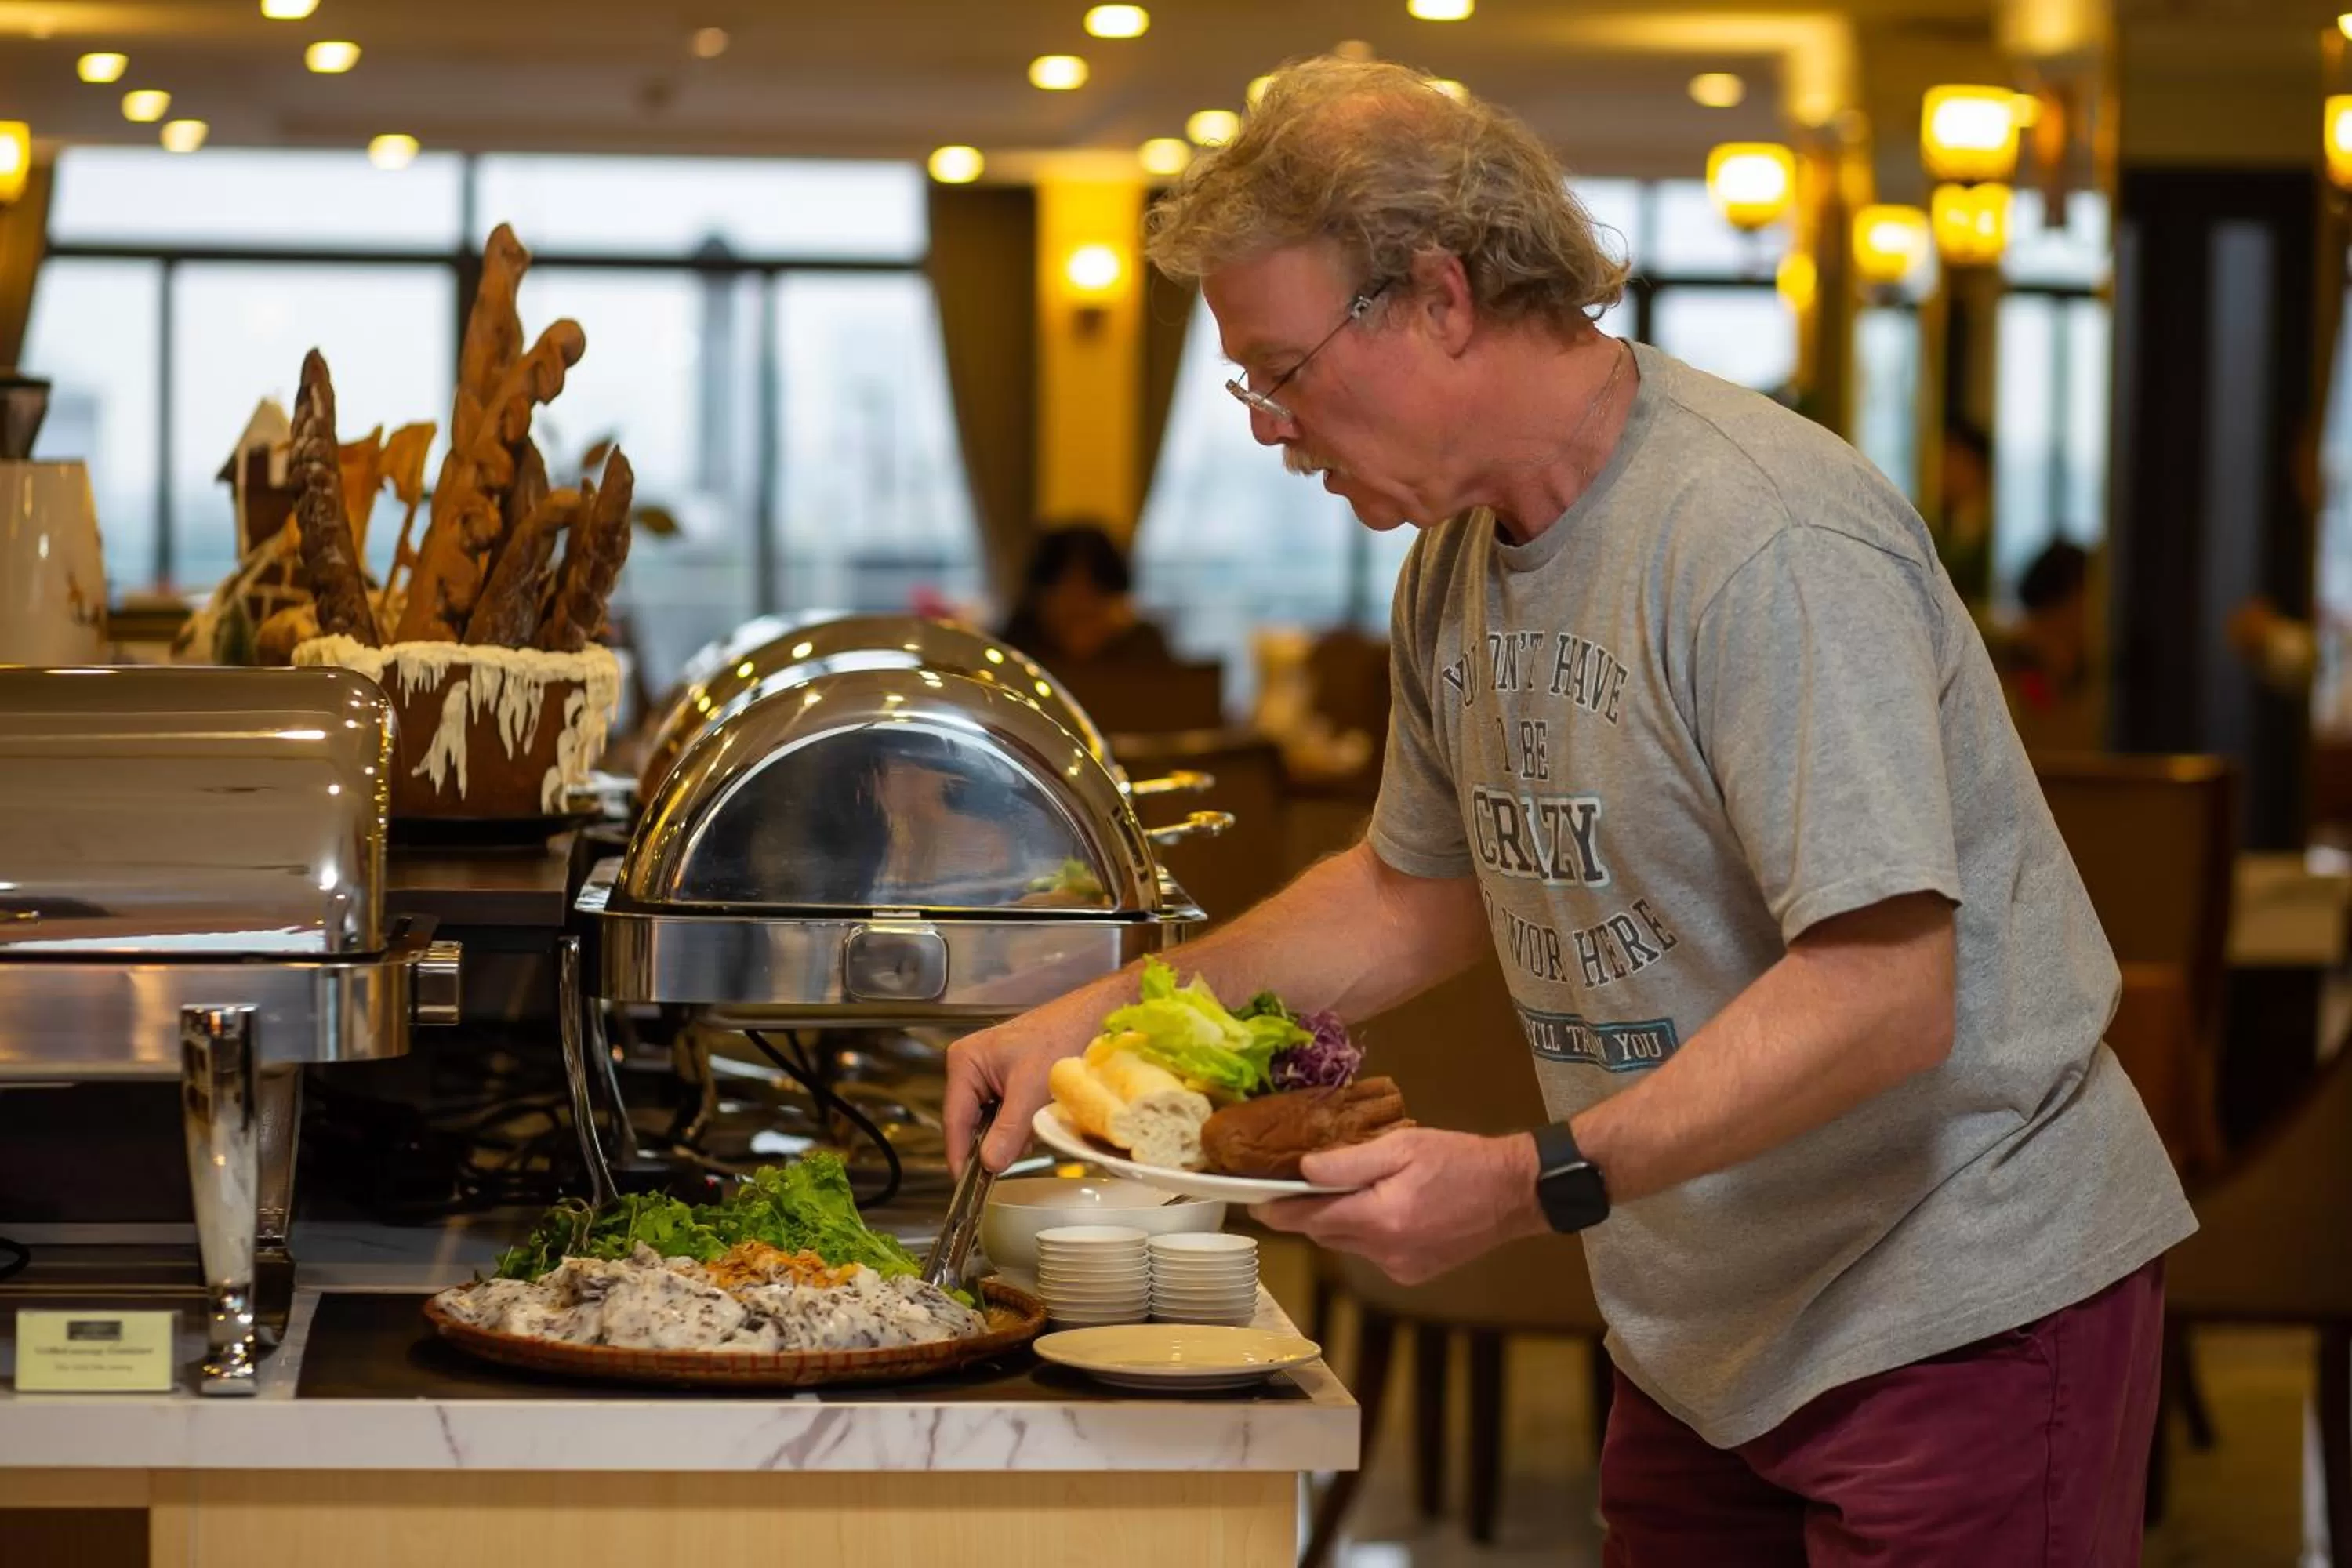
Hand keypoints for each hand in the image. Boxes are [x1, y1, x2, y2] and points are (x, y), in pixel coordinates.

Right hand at [943, 1000, 1098, 1175]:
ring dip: (1012, 1133)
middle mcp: (971, 1066)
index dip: (961, 1156)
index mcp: (965, 1062)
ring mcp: (991, 1073)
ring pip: (992, 1122)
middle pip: (971, 1123)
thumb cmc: (1064, 1037)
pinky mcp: (1010, 1079)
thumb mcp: (1032, 1090)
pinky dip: (1022, 1123)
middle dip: (994, 1142)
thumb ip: (1008, 1131)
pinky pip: (1007, 1113)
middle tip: (1015, 1157)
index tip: (968, 1186)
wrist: (1096, 1017)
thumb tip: (989, 1164)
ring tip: (1036, 1124)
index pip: (955, 1120)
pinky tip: (1040, 1116)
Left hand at [1252, 1128, 1546, 1285]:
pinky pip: (1372, 1252)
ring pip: (1348, 1244)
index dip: (1278, 1211)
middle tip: (1293, 1186)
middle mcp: (1387, 1252)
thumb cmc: (1460, 1161)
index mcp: (1381, 1218)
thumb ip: (1348, 1163)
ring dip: (1340, 1220)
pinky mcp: (1414, 1273)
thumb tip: (1304, 1172)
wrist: (1514, 1193)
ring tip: (1349, 1189)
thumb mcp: (1402, 1146)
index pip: (1310, 1220)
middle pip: (1325, 1234)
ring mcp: (1401, 1267)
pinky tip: (1385, 1207)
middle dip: (1307, 1212)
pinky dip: (1367, 1232)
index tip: (1254, 1202)